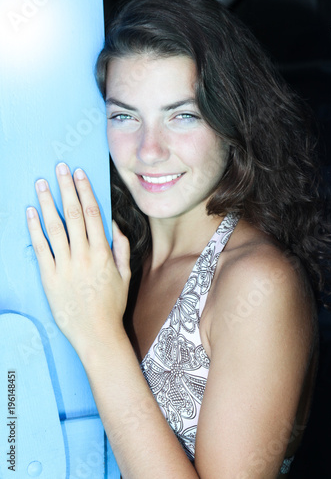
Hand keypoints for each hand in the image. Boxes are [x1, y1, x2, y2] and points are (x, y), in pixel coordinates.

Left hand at [26, 163, 130, 354]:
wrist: (97, 333)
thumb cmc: (112, 304)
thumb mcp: (126, 274)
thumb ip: (121, 247)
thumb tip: (113, 224)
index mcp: (103, 253)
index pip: (92, 214)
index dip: (85, 191)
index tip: (79, 174)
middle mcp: (83, 255)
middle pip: (73, 214)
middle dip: (66, 188)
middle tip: (60, 169)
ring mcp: (65, 266)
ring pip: (55, 227)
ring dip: (48, 203)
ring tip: (41, 184)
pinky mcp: (49, 278)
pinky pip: (41, 248)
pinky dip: (35, 229)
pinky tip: (31, 213)